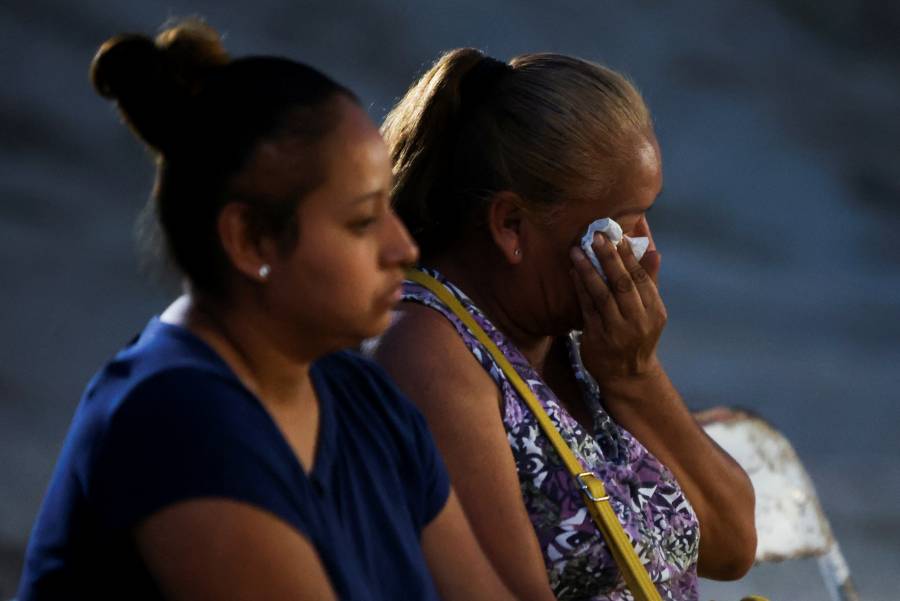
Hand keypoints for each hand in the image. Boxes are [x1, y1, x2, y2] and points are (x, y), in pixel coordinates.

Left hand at [568, 232, 665, 381]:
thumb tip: (654, 250)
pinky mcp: (597, 338)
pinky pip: (587, 308)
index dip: (630, 255)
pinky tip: (574, 272)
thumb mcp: (651, 311)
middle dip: (609, 258)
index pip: (642, 278)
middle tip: (596, 236)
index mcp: (655, 310)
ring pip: (602, 295)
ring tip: (577, 250)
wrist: (628, 375)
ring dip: (588, 270)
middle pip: (623, 284)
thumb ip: (650, 281)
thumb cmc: (638, 335)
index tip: (618, 234)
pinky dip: (580, 288)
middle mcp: (639, 321)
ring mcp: (618, 331)